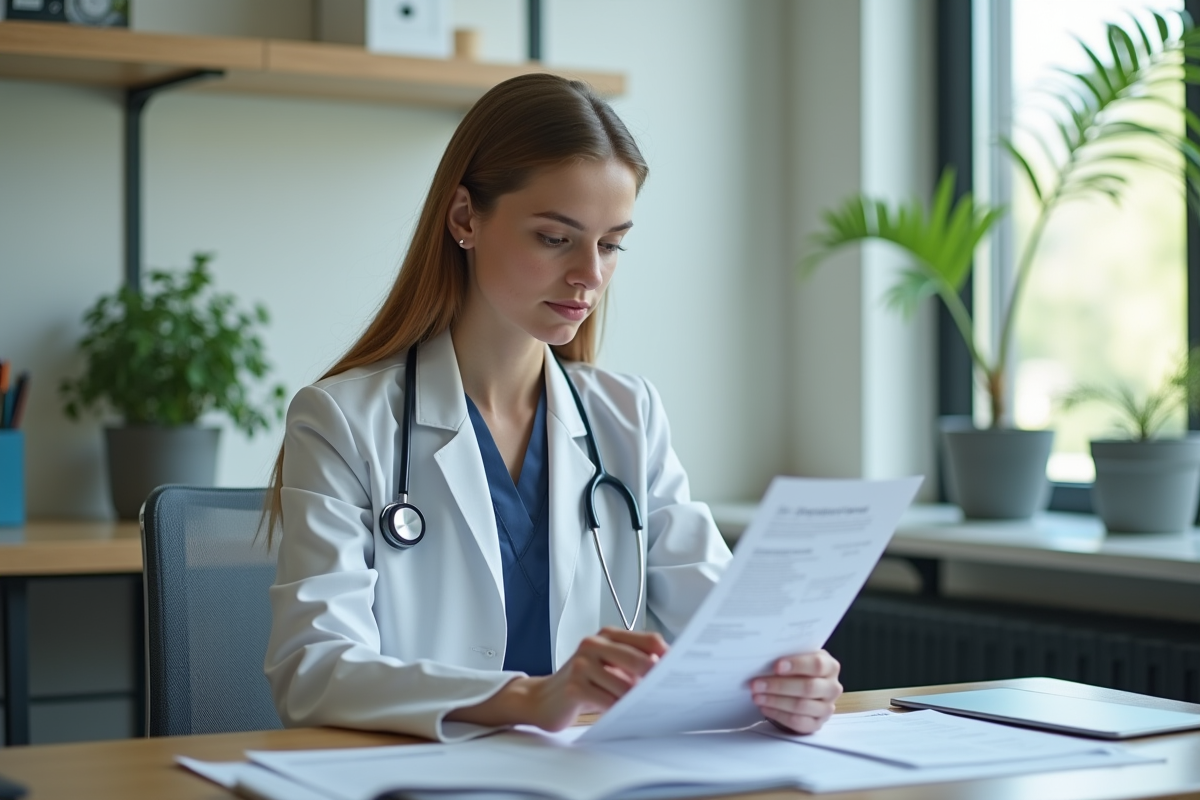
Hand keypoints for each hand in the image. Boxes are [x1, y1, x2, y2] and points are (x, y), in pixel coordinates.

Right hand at [521, 627, 667, 730]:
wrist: (540, 699)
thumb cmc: (580, 683)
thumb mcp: (606, 667)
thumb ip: (632, 663)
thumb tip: (668, 671)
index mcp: (607, 636)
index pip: (648, 640)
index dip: (669, 656)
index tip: (683, 670)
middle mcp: (594, 645)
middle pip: (640, 660)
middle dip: (657, 679)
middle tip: (671, 693)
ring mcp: (582, 664)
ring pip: (625, 685)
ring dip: (638, 701)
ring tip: (647, 709)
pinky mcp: (574, 686)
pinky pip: (608, 701)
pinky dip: (620, 711)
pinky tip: (625, 716)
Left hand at [750, 650, 841, 733]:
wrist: (805, 688)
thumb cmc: (799, 670)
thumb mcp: (798, 659)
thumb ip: (789, 657)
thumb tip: (766, 658)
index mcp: (830, 666)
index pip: (817, 664)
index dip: (797, 665)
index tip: (776, 666)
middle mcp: (832, 688)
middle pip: (808, 687)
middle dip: (779, 686)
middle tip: (756, 684)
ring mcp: (827, 708)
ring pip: (801, 706)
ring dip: (775, 701)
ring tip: (757, 696)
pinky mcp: (817, 723)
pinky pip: (798, 722)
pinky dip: (779, 715)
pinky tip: (765, 708)